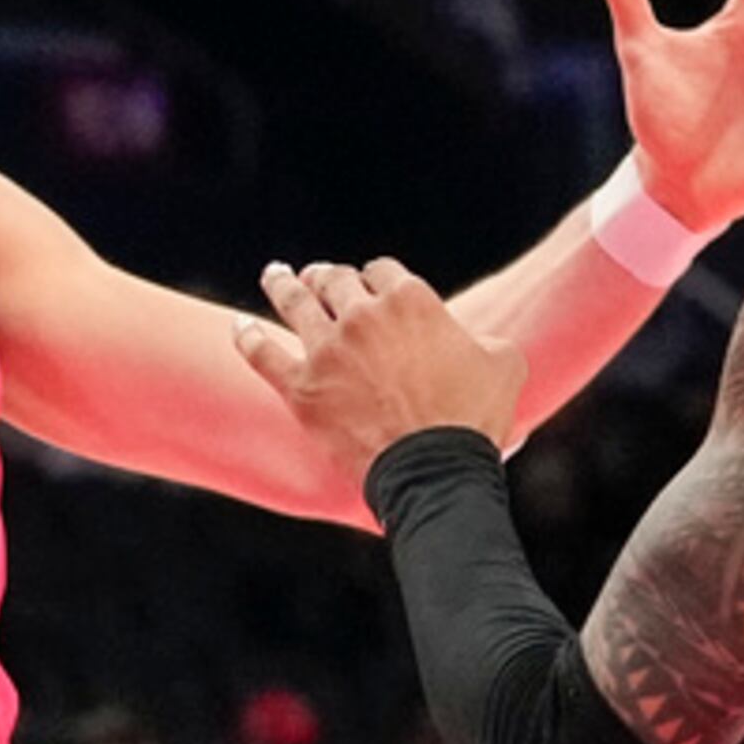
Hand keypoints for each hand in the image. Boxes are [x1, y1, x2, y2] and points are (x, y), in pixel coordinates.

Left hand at [232, 257, 524, 485]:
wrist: (435, 471)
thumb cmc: (474, 419)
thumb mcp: (503, 365)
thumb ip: (484, 339)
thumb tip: (474, 340)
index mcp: (409, 301)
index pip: (382, 271)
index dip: (377, 278)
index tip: (372, 285)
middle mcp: (362, 316)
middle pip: (335, 281)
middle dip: (328, 277)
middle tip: (319, 278)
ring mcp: (326, 349)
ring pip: (294, 302)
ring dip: (283, 284)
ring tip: (276, 276)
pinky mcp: (300, 386)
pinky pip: (261, 352)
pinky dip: (246, 336)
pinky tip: (239, 326)